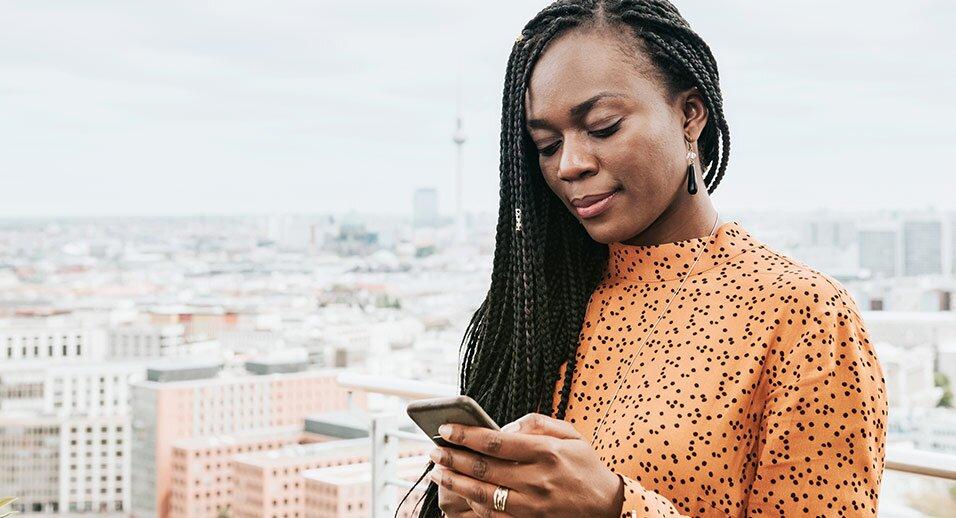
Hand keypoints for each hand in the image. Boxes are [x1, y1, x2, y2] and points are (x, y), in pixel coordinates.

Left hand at [428, 413, 624, 516]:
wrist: (608, 506)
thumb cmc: (585, 465)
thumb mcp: (570, 434)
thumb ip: (535, 423)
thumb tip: (501, 427)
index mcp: (546, 452)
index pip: (495, 442)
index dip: (466, 435)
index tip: (446, 428)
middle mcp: (537, 479)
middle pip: (484, 468)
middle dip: (453, 458)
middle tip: (433, 450)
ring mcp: (532, 505)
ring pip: (483, 494)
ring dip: (455, 482)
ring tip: (437, 471)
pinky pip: (493, 515)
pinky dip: (472, 504)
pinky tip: (459, 492)